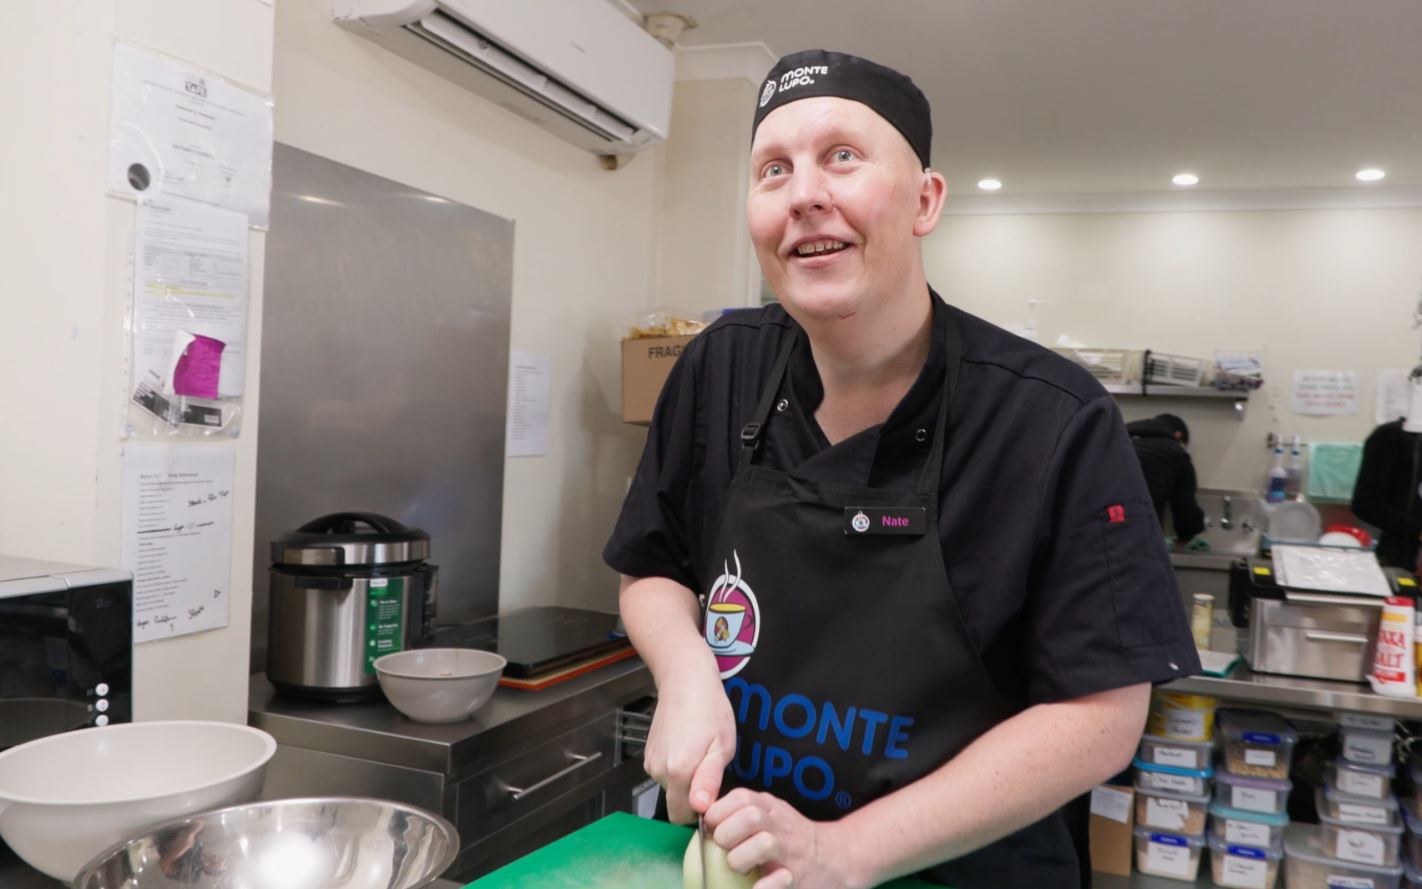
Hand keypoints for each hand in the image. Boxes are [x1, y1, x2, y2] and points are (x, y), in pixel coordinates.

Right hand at [643, 673, 736, 823]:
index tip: (712, 793)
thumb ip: (709, 780)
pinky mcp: (648, 753)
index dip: (699, 811)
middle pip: (676, 802)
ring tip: (699, 751)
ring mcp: (650, 762)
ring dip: (685, 778)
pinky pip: (664, 773)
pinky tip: (687, 745)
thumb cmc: (710, 710)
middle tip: (709, 767)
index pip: (681, 816)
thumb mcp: (722, 746)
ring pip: (670, 787)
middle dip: (693, 794)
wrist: (685, 681)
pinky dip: (675, 766)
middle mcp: (659, 771)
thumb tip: (700, 808)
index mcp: (678, 772)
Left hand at [706, 788, 860, 888]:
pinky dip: (765, 886)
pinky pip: (779, 881)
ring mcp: (790, 852)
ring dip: (742, 858)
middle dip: (728, 833)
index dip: (719, 812)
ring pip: (764, 844)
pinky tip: (757, 887)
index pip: (740, 797)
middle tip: (724, 847)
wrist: (834, 857)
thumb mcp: (770, 813)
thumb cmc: (790, 837)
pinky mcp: (796, 877)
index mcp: (769, 807)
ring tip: (741, 868)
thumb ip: (742, 811)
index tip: (711, 827)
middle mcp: (780, 826)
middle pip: (750, 816)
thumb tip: (705, 818)